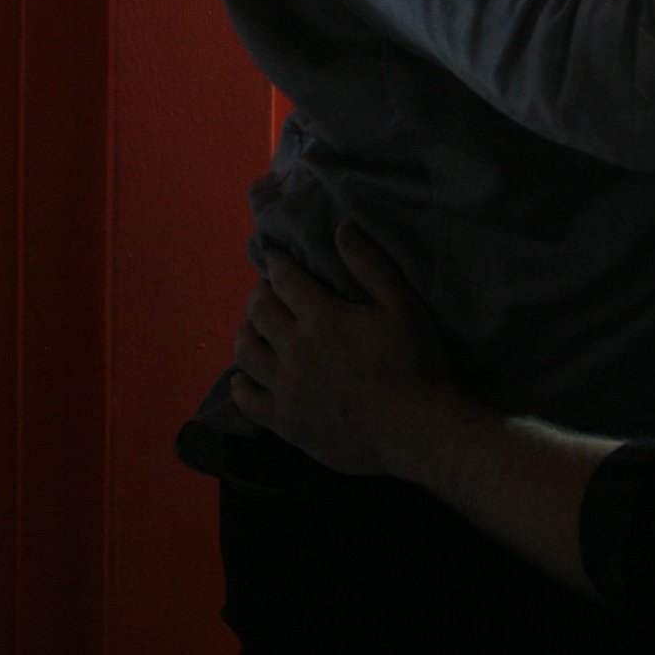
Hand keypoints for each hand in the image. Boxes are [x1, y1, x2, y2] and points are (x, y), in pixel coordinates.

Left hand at [231, 221, 459, 475]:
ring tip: (251, 328)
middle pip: (259, 312)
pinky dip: (240, 385)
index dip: (277, 266)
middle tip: (265, 290)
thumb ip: (369, 265)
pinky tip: (242, 379)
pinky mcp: (284, 421)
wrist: (412, 428)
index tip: (275, 260)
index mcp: (321, 316)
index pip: (285, 281)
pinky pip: (248, 401)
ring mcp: (285, 387)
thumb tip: (342, 226)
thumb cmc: (414, 363)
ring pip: (247, 353)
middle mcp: (294, 348)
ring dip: (244, 334)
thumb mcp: (401, 305)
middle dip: (259, 294)